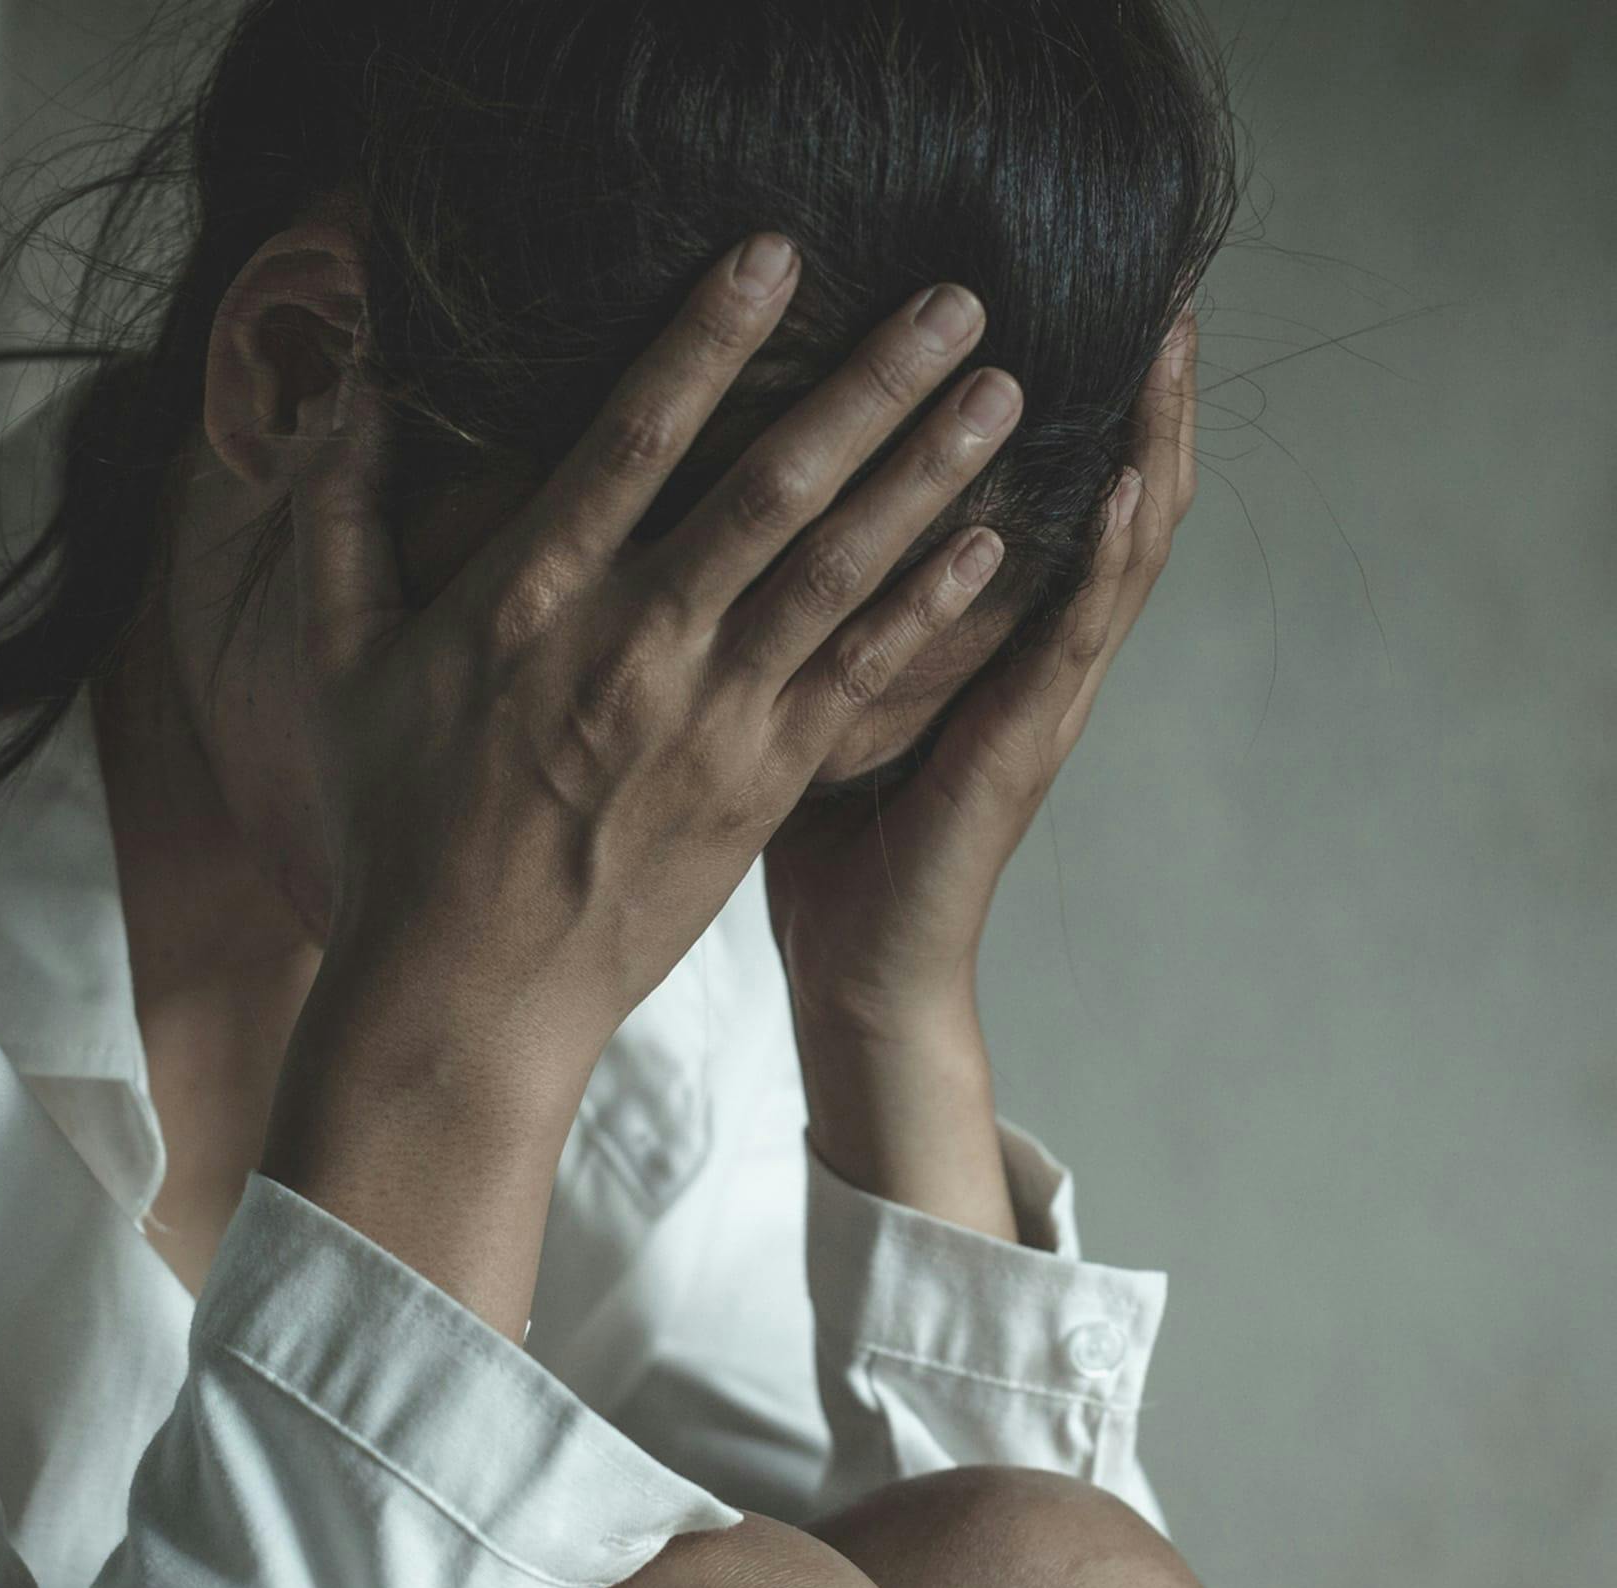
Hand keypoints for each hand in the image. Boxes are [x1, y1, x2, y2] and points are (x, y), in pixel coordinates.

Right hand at [286, 234, 1039, 1100]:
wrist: (471, 986)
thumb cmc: (399, 822)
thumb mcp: (339, 663)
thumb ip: (340, 520)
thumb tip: (351, 395)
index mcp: (529, 599)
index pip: (632, 436)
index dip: (708, 336)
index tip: (778, 252)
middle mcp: (634, 644)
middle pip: (773, 485)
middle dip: (872, 383)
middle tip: (956, 297)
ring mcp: (709, 718)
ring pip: (838, 570)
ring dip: (928, 475)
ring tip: (1004, 392)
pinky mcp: (760, 783)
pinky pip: (858, 678)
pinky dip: (927, 608)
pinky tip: (991, 547)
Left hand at [763, 312, 1201, 1044]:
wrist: (856, 966)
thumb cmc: (825, 834)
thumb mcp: (824, 685)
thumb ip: (830, 601)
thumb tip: (750, 494)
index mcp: (988, 639)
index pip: (1054, 499)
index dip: (1080, 409)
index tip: (1086, 302)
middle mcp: (1028, 656)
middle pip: (1112, 502)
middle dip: (1140, 398)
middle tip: (1163, 288)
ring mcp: (1040, 701)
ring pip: (1120, 554)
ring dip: (1151, 447)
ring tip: (1170, 346)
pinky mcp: (1026, 747)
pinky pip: (1075, 638)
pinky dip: (1109, 559)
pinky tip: (1127, 486)